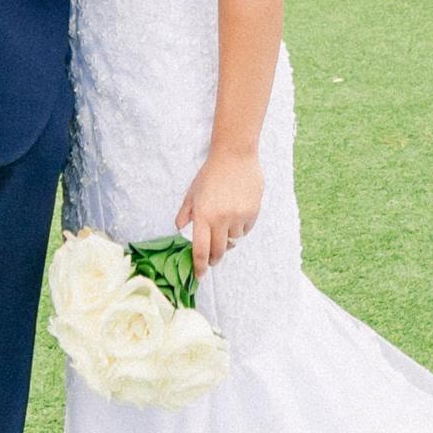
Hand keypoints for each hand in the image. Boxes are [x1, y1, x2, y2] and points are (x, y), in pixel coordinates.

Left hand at [176, 150, 259, 270]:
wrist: (235, 155)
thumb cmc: (210, 173)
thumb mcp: (192, 192)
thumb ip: (185, 213)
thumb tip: (179, 230)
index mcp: (203, 215)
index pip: (201, 249)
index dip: (199, 266)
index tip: (199, 276)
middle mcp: (221, 219)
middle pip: (219, 251)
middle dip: (215, 259)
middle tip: (212, 260)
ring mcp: (238, 216)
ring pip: (234, 241)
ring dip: (228, 240)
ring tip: (225, 226)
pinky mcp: (252, 212)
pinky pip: (246, 230)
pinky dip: (240, 228)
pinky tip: (237, 215)